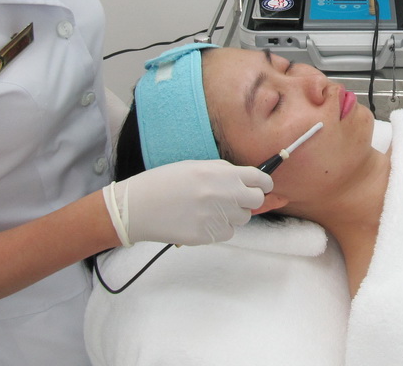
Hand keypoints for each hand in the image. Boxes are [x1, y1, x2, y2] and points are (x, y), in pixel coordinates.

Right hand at [103, 159, 273, 246]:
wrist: (139, 206)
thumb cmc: (165, 182)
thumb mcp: (197, 166)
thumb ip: (225, 173)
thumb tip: (248, 180)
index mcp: (223, 173)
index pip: (260, 179)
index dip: (263, 183)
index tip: (262, 186)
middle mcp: (224, 195)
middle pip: (256, 201)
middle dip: (250, 199)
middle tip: (235, 199)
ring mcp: (217, 217)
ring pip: (242, 219)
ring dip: (233, 214)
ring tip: (209, 208)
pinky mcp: (208, 236)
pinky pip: (227, 233)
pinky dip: (219, 229)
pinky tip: (201, 220)